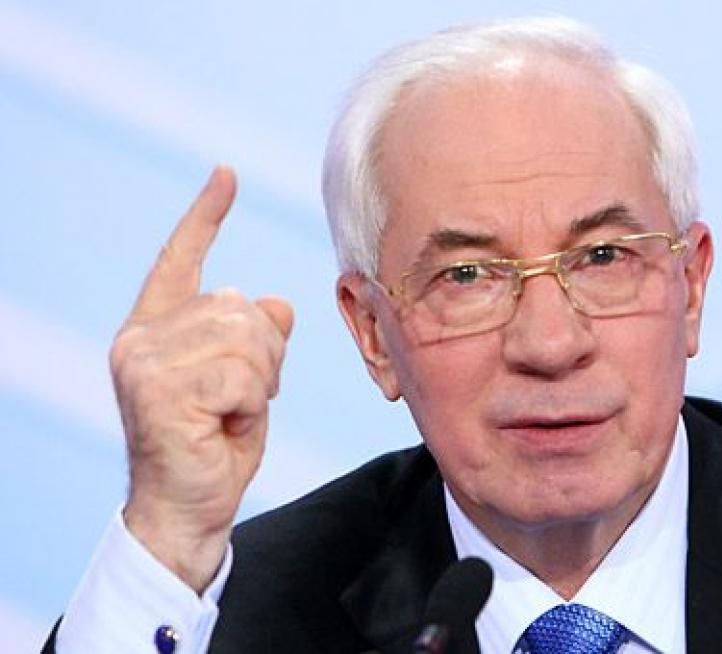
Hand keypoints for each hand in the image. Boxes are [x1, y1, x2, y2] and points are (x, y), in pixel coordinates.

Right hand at [112, 166, 293, 591]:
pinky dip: (252, 403)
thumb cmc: (216, 443)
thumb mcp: (247, 380)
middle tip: (245, 396)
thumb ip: (257, 338)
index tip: (226, 175)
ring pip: (245, 337)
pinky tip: (226, 425)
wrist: (190, 508)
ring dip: (260, 380)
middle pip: (239, 306)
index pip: (180, 259)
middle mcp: (141, 337)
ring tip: (233, 411)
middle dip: (265, 354)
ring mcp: (144, 362)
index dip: (206, 217)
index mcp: (157, 327)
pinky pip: (242, 374)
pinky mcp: (158, 390)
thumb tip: (277, 301)